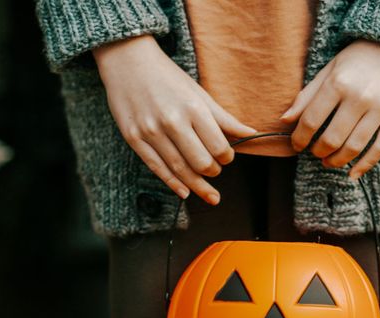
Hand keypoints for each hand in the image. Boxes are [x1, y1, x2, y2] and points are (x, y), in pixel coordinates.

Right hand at [93, 35, 256, 203]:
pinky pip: (156, 168)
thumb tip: (251, 134)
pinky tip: (184, 192)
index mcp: (193, 108)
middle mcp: (172, 121)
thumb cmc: (168, 77)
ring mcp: (151, 131)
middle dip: (213, 172)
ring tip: (209, 194)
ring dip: (197, 186)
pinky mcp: (133, 138)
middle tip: (215, 171)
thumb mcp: (199, 93)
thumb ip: (224, 118)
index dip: (227, 157)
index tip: (227, 157)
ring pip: (179, 170)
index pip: (218, 146)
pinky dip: (173, 183)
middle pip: (201, 163)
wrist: (127, 61)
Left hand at [281, 40, 379, 179]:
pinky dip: (366, 165)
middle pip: (332, 139)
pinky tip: (353, 173)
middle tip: (314, 152)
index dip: (300, 138)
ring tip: (329, 162)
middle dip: (318, 151)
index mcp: (338, 84)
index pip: (312, 121)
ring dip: (337, 161)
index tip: (297, 144)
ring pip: (355, 147)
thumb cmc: (358, 58)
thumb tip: (285, 120)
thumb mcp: (329, 70)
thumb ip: (307, 96)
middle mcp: (359, 97)